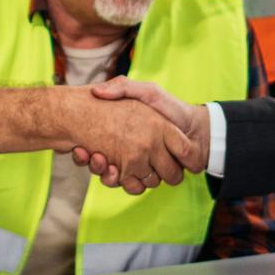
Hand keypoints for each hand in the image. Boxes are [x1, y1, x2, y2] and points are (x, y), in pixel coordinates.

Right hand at [72, 77, 208, 188]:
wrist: (198, 130)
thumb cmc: (172, 109)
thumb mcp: (148, 92)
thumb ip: (125, 89)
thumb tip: (97, 91)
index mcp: (124, 133)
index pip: (91, 146)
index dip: (82, 149)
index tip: (76, 145)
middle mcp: (127, 151)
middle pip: (97, 162)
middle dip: (90, 160)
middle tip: (85, 152)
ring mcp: (135, 165)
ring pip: (109, 175)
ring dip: (100, 170)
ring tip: (98, 159)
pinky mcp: (145, 178)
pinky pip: (126, 185)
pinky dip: (116, 180)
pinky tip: (112, 170)